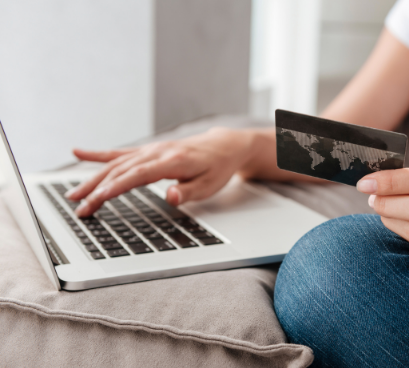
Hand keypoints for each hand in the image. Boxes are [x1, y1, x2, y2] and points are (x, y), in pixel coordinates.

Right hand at [66, 127, 256, 216]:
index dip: (115, 187)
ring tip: (73, 194)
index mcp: (172, 161)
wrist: (224, 146)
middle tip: (78, 206)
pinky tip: (79, 153)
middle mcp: (157, 152)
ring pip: (116, 163)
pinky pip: (121, 152)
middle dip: (97, 188)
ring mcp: (151, 150)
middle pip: (121, 170)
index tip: (96, 199)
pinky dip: (99, 154)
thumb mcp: (210, 184)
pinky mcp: (149, 150)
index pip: (137, 176)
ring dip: (93, 177)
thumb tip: (170, 198)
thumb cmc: (217, 167)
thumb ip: (189, 192)